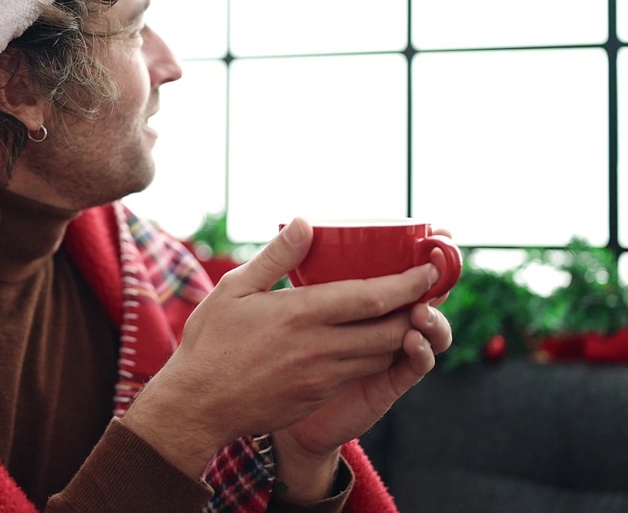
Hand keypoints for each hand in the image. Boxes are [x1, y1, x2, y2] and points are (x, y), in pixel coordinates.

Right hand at [121, 217, 441, 477]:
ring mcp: (322, 376)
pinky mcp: (318, 395)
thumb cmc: (211, 341)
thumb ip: (277, 256)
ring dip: (400, 334)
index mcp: (300, 314)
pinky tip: (372, 339)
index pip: (371, 298)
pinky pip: (361, 373)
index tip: (429, 269)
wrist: (198, 404)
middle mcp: (319, 347)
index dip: (407, 284)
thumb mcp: (235, 288)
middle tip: (427, 290)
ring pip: (380, 355)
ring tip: (408, 312)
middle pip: (389, 330)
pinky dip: (376, 355)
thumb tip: (305, 223)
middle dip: (416, 310)